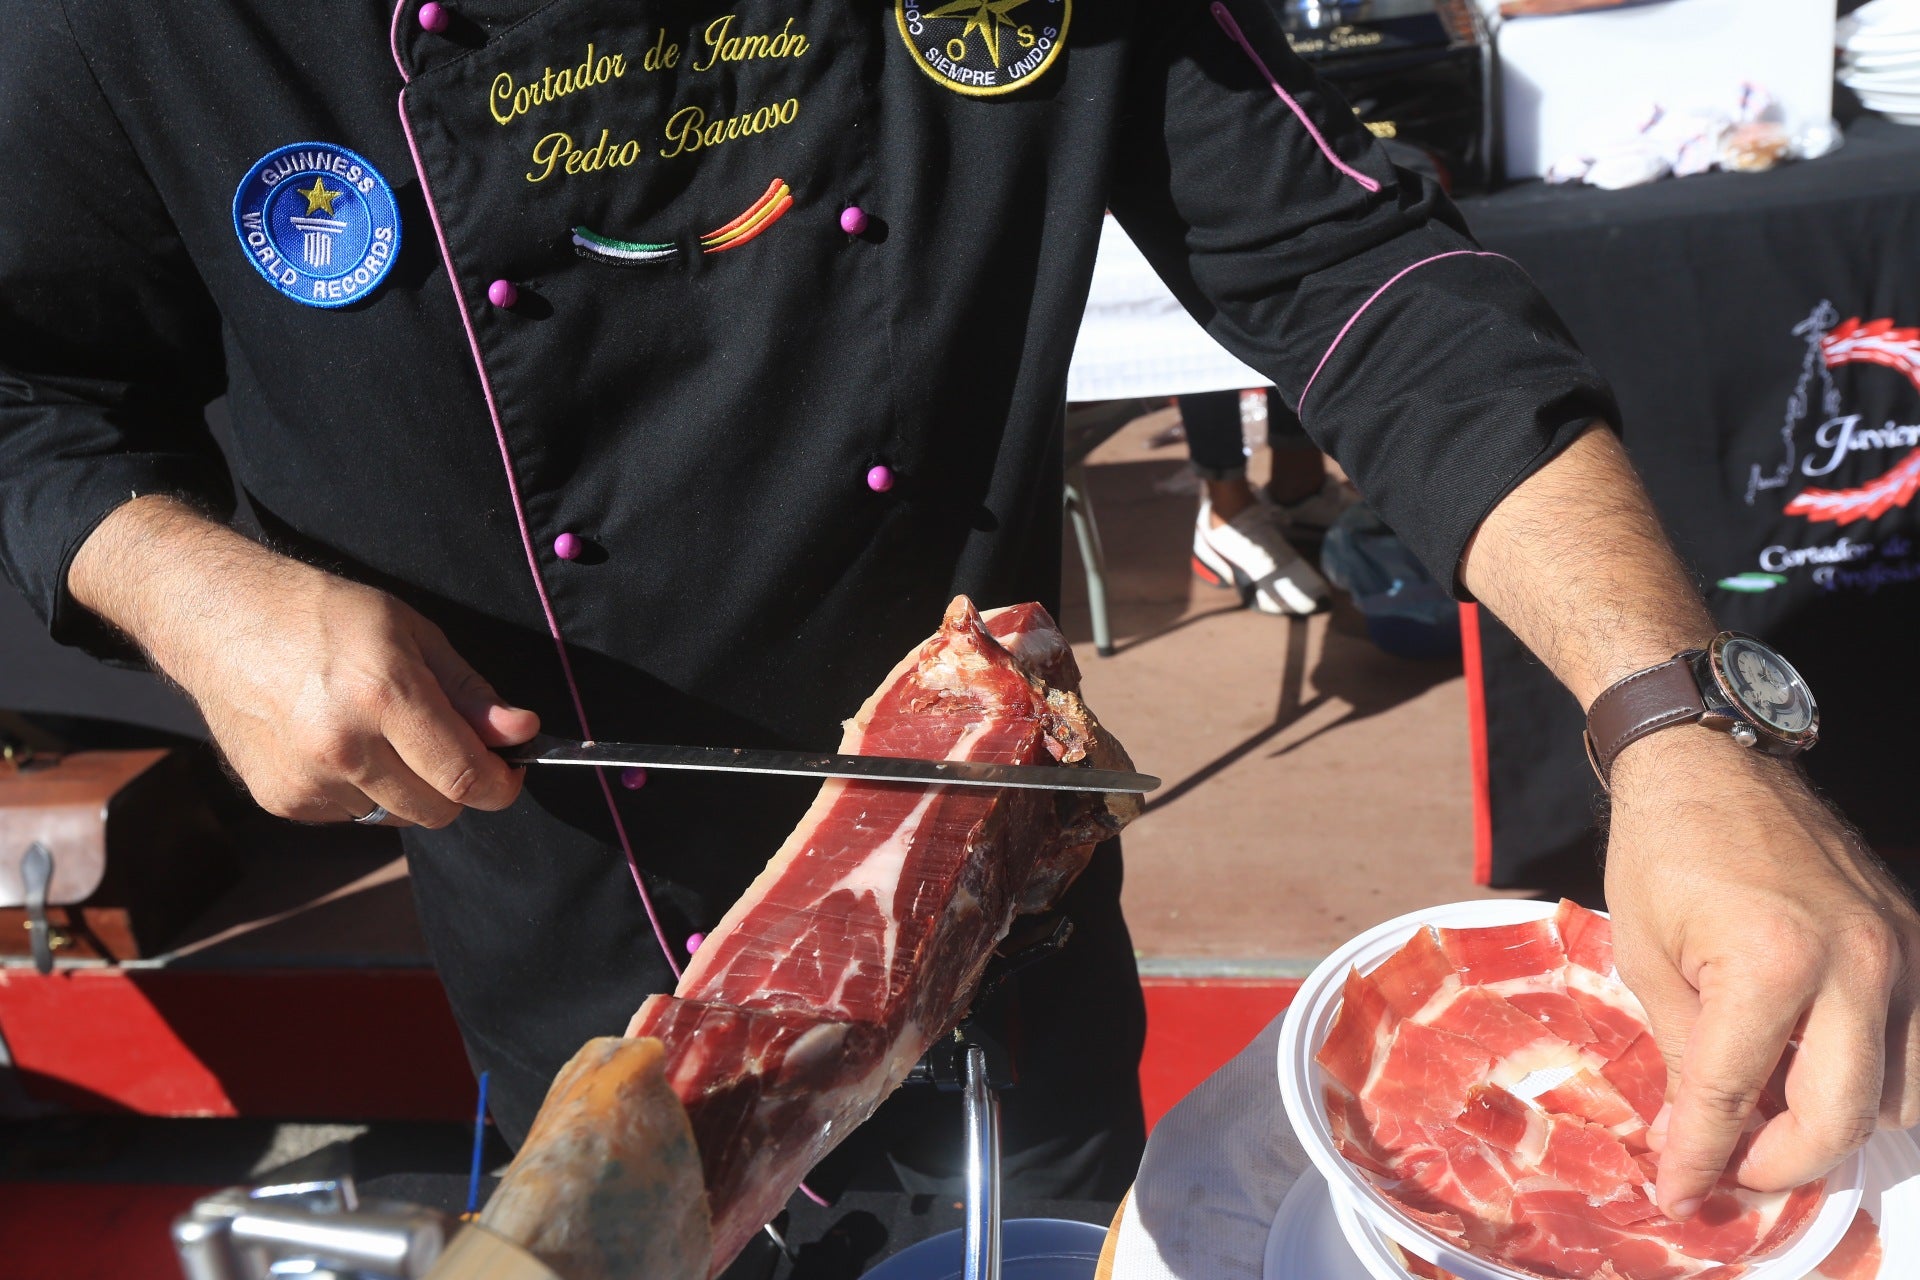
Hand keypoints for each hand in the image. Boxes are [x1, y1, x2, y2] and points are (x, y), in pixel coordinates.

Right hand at [69, 496, 538, 827]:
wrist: (220, 619)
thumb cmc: (322, 615)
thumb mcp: (411, 632)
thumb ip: (469, 690)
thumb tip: (522, 731)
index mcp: (383, 696)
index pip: (464, 776)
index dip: (501, 784)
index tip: (512, 772)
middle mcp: (343, 746)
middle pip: (437, 810)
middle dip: (459, 787)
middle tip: (451, 747)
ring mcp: (307, 780)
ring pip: (396, 815)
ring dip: (407, 787)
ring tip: (379, 731)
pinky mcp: (280, 801)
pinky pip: (352, 814)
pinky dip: (362, 790)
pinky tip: (339, 743)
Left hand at [1605, 727, 1919, 1217]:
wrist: (1707, 757)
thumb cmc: (1661, 848)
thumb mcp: (1646, 956)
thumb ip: (1684, 1054)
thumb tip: (1698, 1138)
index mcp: (1769, 962)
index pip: (1736, 1096)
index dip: (1703, 1157)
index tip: (1681, 1193)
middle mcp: (1854, 960)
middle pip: (1844, 1116)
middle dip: (1782, 1161)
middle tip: (1730, 1165)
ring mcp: (1897, 949)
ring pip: (1906, 1091)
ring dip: (1841, 1120)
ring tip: (1773, 1112)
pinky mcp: (1913, 936)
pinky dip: (1880, 1074)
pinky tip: (1819, 1068)